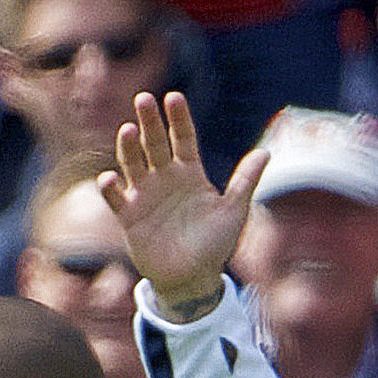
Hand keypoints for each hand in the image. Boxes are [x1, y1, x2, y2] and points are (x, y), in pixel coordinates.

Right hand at [105, 91, 268, 319]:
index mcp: (189, 172)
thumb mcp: (234, 212)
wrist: (193, 280)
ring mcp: (145, 195)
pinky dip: (111, 188)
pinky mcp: (129, 216)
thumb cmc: (215, 245)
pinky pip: (117, 198)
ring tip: (128, 131)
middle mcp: (164, 178)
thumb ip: (245, 182)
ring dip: (129, 147)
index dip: (178, 118)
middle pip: (155, 143)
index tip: (173, 98)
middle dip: (149, 122)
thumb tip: (268, 152)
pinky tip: (109, 178)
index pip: (183, 137)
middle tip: (144, 99)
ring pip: (133, 163)